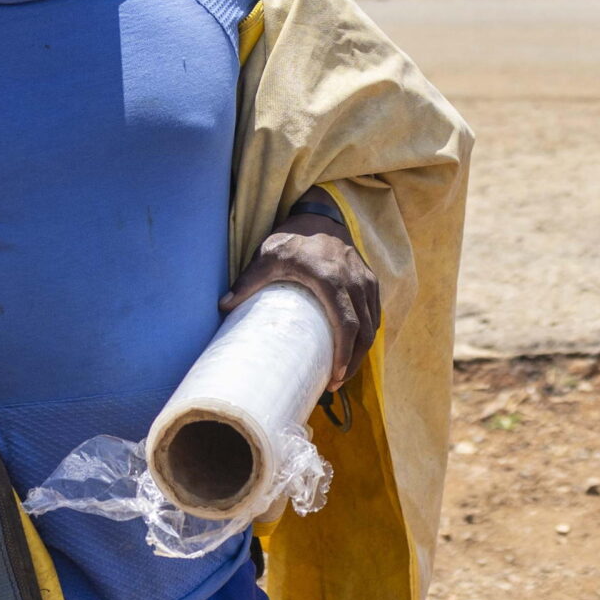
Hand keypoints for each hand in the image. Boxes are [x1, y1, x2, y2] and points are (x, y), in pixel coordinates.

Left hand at [221, 212, 378, 389]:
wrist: (318, 216)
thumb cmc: (291, 239)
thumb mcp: (266, 257)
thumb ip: (247, 281)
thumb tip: (223, 306)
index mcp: (331, 279)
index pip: (347, 324)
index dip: (345, 353)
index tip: (336, 375)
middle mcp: (355, 281)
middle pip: (365, 331)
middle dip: (353, 361)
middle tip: (336, 383)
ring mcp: (367, 281)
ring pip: (374, 325)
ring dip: (361, 352)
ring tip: (343, 373)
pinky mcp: (371, 281)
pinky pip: (376, 314)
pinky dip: (368, 335)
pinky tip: (354, 350)